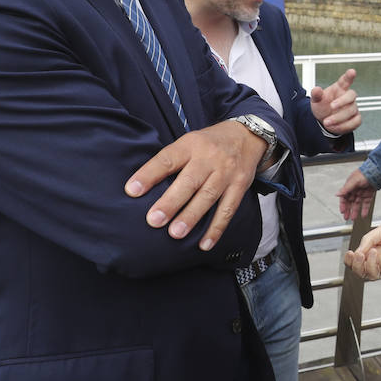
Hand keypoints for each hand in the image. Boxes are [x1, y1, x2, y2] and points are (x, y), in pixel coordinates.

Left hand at [123, 120, 264, 250]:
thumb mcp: (189, 142)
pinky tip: (204, 244)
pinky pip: (228, 210)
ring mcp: (226, 173)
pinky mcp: (240, 186)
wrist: (248, 136)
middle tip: (154, 220)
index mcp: (191, 145)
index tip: (132, 190)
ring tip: (175, 234)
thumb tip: (141, 187)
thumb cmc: (209, 144)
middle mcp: (209, 158)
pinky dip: (216, 228)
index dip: (149, 174)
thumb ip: (171, 161)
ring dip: (191, 216)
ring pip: (208, 196)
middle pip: (189, 181)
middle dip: (171, 202)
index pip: (167, 159)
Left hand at [311, 68, 359, 134]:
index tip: (352, 72)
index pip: (345, 80)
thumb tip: (316, 89)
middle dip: (342, 101)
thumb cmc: (322, 107)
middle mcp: (347, 97)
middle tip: (331, 107)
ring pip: (352, 111)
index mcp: (339, 89)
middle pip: (351, 95)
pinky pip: (355, 122)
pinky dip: (344, 126)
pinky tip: (335, 126)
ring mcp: (353, 107)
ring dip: (338, 118)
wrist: (324, 122)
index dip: (349, 76)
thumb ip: (316, 94)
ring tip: (327, 122)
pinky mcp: (356, 118)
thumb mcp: (316, 100)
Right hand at [336, 168, 377, 220]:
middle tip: (346, 218)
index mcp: (349, 186)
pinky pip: (366, 204)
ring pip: (357, 204)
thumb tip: (337, 194)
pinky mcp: (369, 195)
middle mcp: (355, 190)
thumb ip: (346, 189)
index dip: (343, 205)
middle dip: (348, 210)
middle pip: (350, 202)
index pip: (344, 198)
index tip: (342, 211)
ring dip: (355, 211)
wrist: (377, 172)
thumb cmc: (365, 173)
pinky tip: (363, 215)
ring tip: (354, 218)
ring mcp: (362, 193)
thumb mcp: (354, 181)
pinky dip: (364, 210)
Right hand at [344, 207, 380, 279]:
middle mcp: (380, 259)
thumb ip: (367, 241)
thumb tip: (356, 254)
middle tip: (357, 255)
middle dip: (357, 267)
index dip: (350, 262)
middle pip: (364, 273)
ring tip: (371, 251)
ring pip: (374, 275)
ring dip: (369, 265)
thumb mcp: (379, 230)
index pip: (358, 263)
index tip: (349, 253)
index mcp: (373, 251)